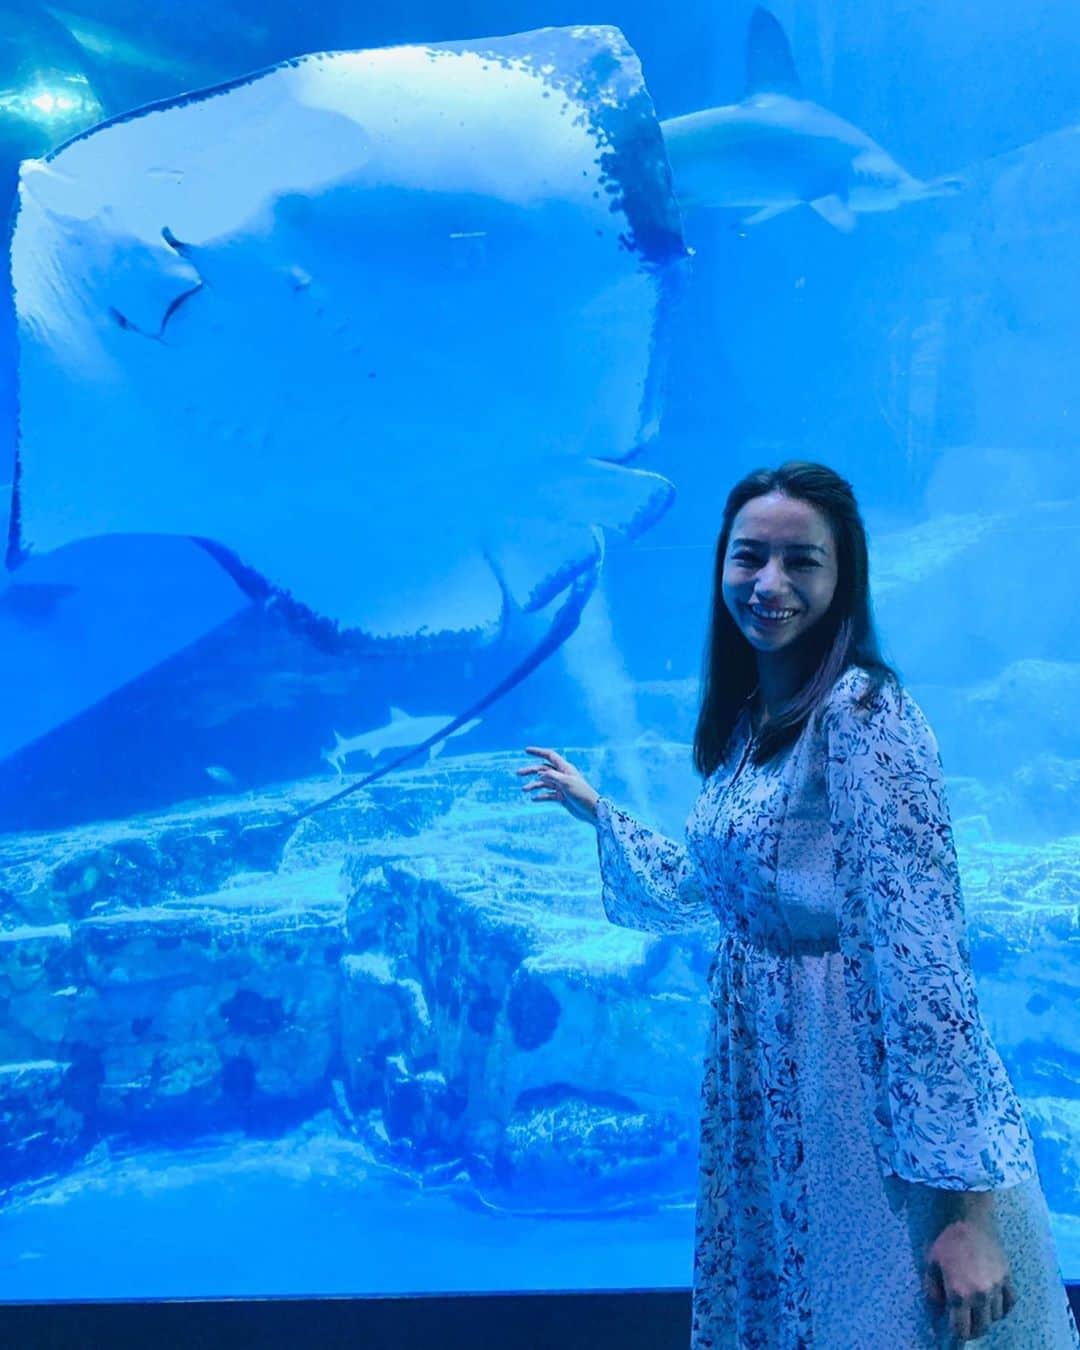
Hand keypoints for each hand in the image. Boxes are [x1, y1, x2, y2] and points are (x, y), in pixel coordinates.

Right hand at [516, 746, 599, 822]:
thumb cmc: (581, 794)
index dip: (538, 752)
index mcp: (565, 768)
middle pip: (543, 769)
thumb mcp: (566, 783)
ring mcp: (561, 786)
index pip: (549, 756)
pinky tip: (533, 799)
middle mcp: (562, 775)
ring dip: (533, 785)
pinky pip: (548, 795)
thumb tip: (539, 773)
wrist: (591, 810)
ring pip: (544, 783)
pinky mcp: (561, 797)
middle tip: (518, 773)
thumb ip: (552, 776)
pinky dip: (540, 796)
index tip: (526, 750)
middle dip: (531, 770)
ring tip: (524, 790)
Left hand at [924, 1219, 1015, 1341]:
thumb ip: (932, 1292)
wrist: (968, 1216)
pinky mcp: (1007, 1277)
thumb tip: (936, 1314)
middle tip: (962, 1323)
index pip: (962, 1329)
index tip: (951, 1334)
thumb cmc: (945, 1239)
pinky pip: (1010, 1303)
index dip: (956, 1336)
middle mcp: (981, 1294)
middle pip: (981, 1327)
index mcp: (959, 1292)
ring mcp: (997, 1287)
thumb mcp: (930, 1264)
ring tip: (975, 1311)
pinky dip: (1002, 1307)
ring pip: (996, 1317)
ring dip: (985, 1318)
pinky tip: (992, 1302)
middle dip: (970, 1329)